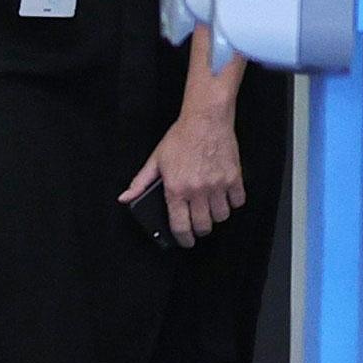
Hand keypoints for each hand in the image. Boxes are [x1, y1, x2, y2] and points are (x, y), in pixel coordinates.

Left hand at [123, 99, 248, 246]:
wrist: (205, 121)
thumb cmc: (180, 138)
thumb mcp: (155, 160)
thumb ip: (140, 182)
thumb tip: (125, 198)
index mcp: (176, 189)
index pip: (180, 225)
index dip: (183, 239)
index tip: (185, 241)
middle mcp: (198, 190)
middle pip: (203, 226)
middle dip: (199, 231)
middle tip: (197, 226)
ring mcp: (218, 185)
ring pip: (221, 217)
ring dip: (215, 217)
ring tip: (209, 209)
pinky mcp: (234, 178)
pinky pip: (237, 202)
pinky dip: (231, 203)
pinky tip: (223, 197)